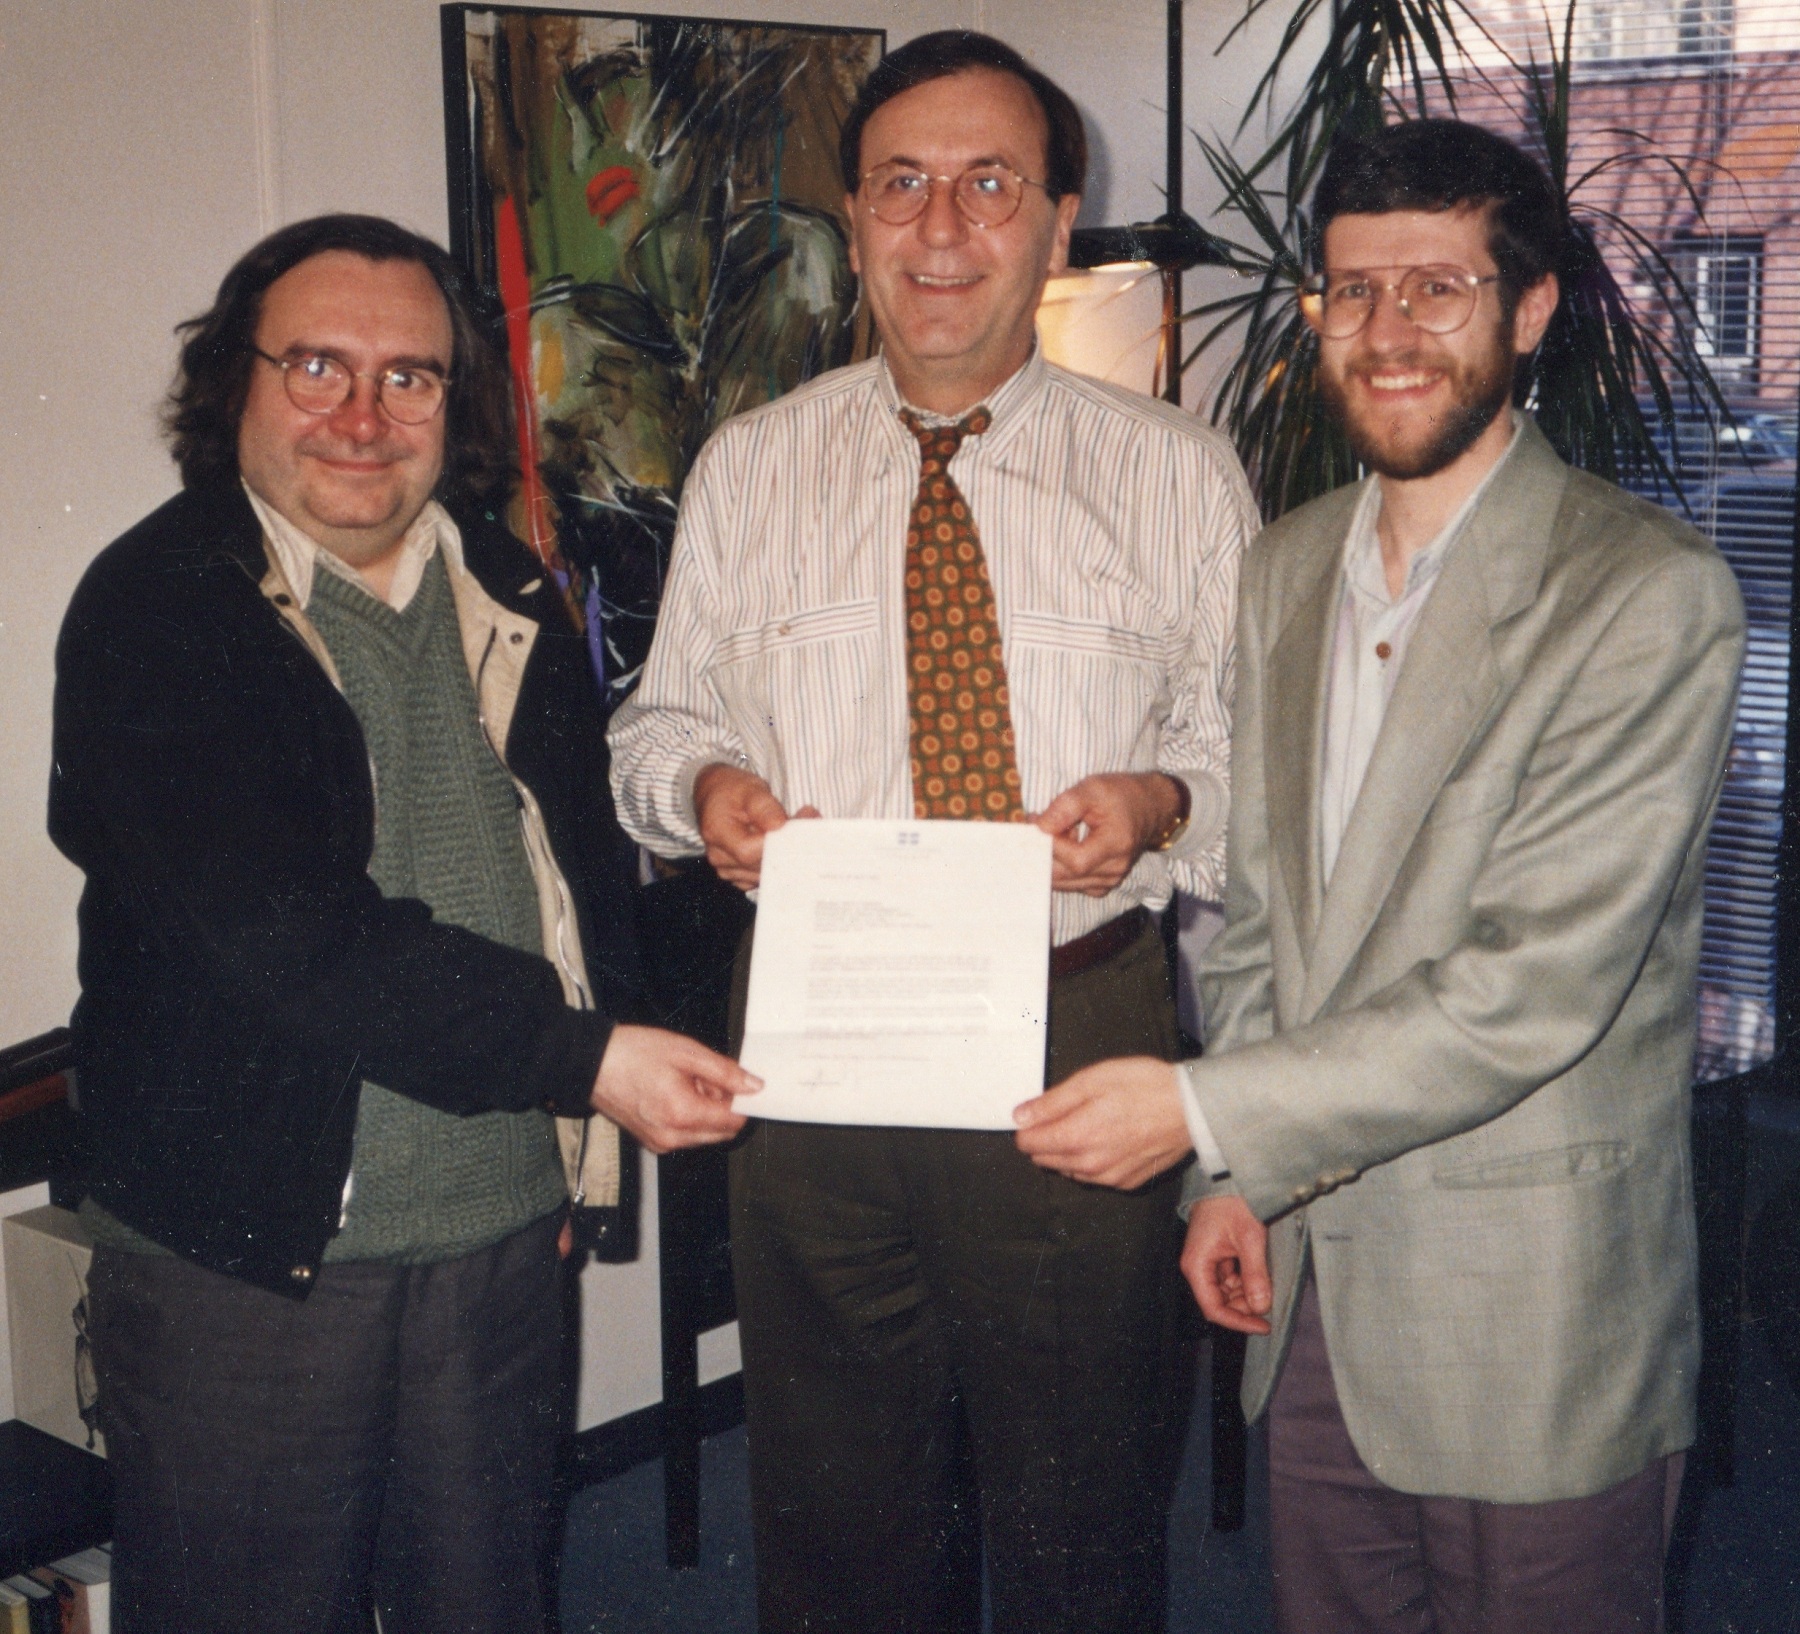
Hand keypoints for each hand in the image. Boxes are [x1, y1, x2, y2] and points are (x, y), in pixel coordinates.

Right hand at [590, 1023, 760, 1153]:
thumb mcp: (686, 1052)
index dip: (740, 1101)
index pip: (733, 1122)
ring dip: (704, 1111)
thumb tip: (753, 1086)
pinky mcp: (652, 1142)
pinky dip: (687, 1117)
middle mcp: (672, 1137)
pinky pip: (684, 1135)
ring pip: (704, 1135)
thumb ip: (724, 1072)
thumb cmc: (632, 1053)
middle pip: (721, 1132)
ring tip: (682, 1082)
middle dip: (721, 1106)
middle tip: (702, 1077)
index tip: (733, 1082)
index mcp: (682, 1114)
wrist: (591, 1063)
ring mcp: (660, 1143)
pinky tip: (671, 1093)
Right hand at [693, 764, 817, 889]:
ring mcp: (727, 869)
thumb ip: (765, 807)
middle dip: (786, 848)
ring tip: (794, 832)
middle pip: (759, 865)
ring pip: (765, 874)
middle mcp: (719, 856)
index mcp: (716, 832)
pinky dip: (777, 864)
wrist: (719, 796)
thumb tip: (778, 825)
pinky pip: (763, 877)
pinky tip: (783, 846)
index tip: (798, 826)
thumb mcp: (751, 789)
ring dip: (784, 856)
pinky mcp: (738, 875)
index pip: (749, 852)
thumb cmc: (734, 791)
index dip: (776, 843)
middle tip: (806, 824)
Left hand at [1012, 1056, 1192, 1188]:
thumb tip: (1021, 1116)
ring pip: (1068, 1169)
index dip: (1029, 1125)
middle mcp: (1089, 1165)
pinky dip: (1093, 1160)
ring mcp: (1109, 1177)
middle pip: (1044, 1159)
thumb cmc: (1145, 1087)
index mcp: (1076, 1137)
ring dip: (1069, 1150)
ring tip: (1093, 1122)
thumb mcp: (1091, 1080)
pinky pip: (1094, 1176)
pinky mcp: (1126, 1182)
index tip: (1039, 1112)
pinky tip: (1109, 1138)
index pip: (1028, 1143)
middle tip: (1068, 1112)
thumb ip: (1051, 1102)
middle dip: (1047, 1137)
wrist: (1192, 1108)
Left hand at [1033, 772, 1183, 896]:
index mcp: (1117, 845)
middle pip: (1066, 876)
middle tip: (1037, 827)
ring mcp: (1110, 880)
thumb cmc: (1120, 795)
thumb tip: (1038, 828)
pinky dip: (1062, 870)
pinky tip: (1065, 849)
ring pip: (1065, 883)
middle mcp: (1115, 869)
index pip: (1075, 859)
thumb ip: (1063, 808)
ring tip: (1057, 834)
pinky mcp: (1104, 884)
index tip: (1035, 821)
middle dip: (1044, 852)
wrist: (1147, 806)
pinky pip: (1074, 885)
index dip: (1050, 843)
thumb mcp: (1091, 789)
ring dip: (1052, 861)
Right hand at [1181, 1195, 1270, 1333]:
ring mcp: (1207, 1259)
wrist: (1229, 1176)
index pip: (1214, 1308)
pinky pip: (1231, 1276)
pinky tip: (1261, 1273)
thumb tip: (1261, 1306)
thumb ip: (1255, 1275)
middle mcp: (1198, 1265)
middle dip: (1245, 1306)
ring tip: (1267, 1282)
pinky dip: (1247, 1280)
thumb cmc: (1232, 1201)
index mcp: (1197, 1264)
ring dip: (1248, 1293)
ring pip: (1228, 1290)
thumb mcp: (1249, 1238)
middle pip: (1220, 1301)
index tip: (1263, 1326)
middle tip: (1270, 1301)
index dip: (1238, 1322)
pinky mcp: (1217, 1253)